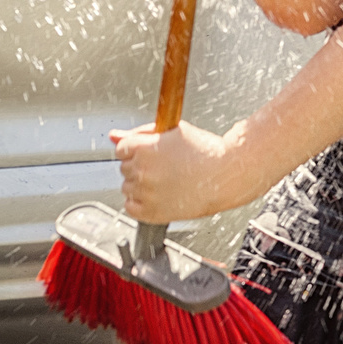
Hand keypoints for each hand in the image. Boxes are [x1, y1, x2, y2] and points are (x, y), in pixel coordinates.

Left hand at [110, 120, 256, 222]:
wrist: (228, 174)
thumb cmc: (206, 151)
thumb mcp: (172, 132)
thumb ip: (138, 133)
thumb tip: (113, 135)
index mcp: (145, 148)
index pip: (121, 148)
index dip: (137, 149)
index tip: (151, 152)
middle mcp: (143, 171)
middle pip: (124, 167)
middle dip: (140, 165)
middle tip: (165, 166)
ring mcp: (146, 193)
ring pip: (127, 187)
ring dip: (140, 184)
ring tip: (166, 180)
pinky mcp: (152, 212)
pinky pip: (131, 207)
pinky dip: (141, 203)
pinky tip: (160, 194)